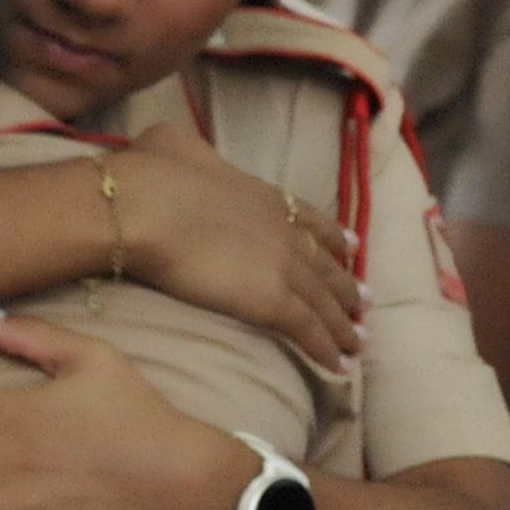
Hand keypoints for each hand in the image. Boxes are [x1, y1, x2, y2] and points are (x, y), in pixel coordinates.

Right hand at [113, 122, 362, 370]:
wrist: (145, 207)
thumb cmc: (150, 175)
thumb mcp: (172, 144)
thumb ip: (187, 148)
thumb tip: (175, 142)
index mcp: (260, 195)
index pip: (309, 218)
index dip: (332, 235)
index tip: (351, 247)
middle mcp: (283, 230)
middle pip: (326, 264)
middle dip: (346, 285)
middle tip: (364, 303)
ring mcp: (283, 266)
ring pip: (325, 300)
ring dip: (344, 323)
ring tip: (358, 342)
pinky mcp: (272, 300)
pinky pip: (308, 329)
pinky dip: (327, 348)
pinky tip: (338, 366)